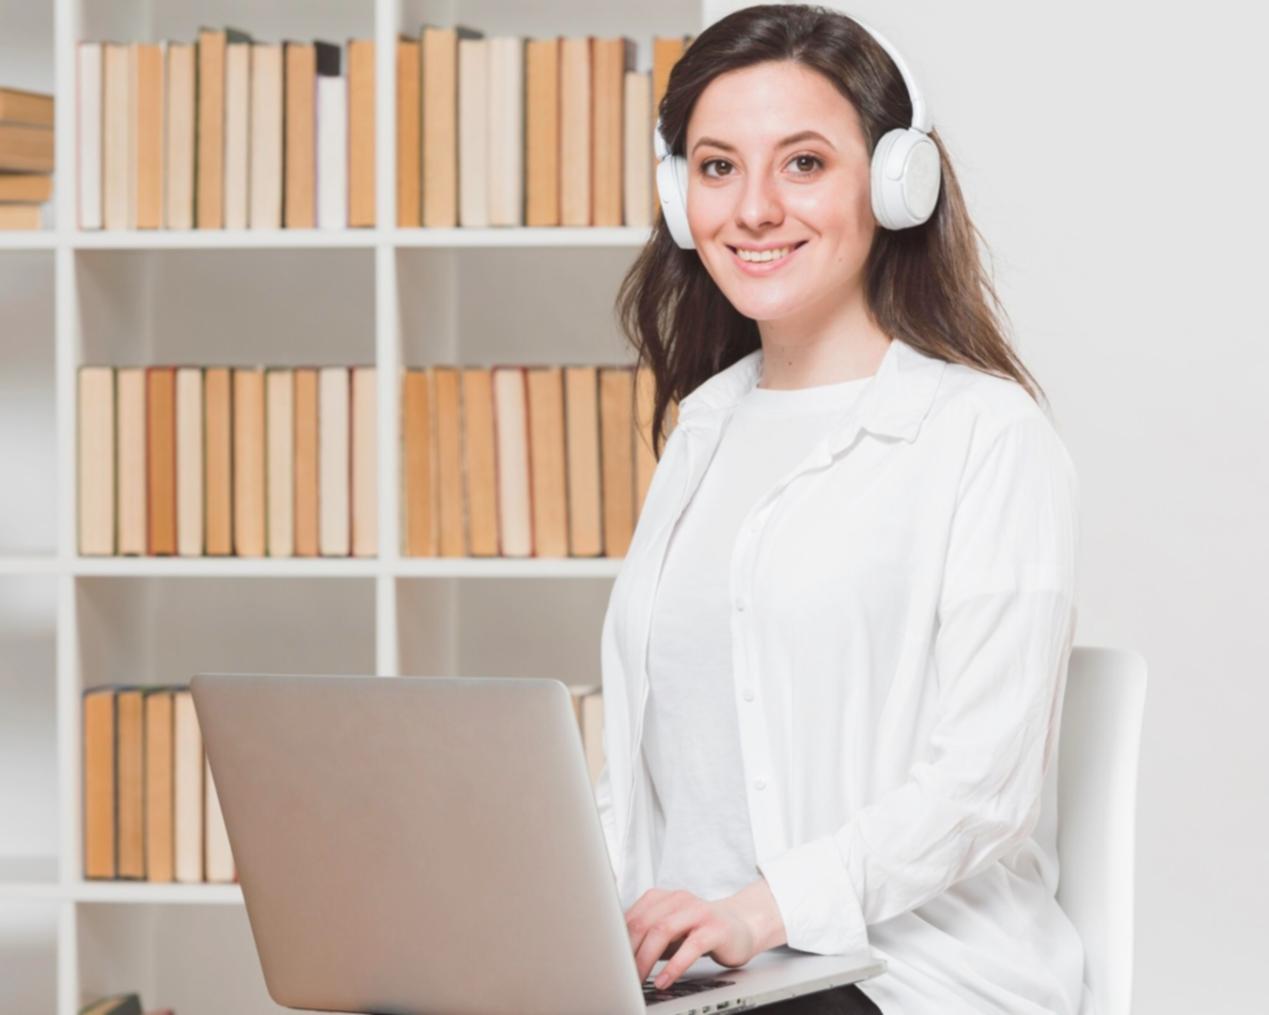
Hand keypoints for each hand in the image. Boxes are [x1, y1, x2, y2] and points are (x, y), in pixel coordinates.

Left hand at [625, 877, 787, 989]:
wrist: (741, 926)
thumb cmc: (698, 931)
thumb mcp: (669, 930)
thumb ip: (646, 936)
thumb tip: (616, 956)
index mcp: (662, 897)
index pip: (631, 916)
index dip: (617, 941)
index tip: (608, 962)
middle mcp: (678, 899)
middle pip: (644, 922)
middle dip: (628, 951)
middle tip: (620, 975)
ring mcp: (698, 911)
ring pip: (663, 930)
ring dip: (647, 958)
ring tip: (638, 979)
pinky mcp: (715, 928)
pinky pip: (691, 946)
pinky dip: (674, 966)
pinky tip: (664, 981)